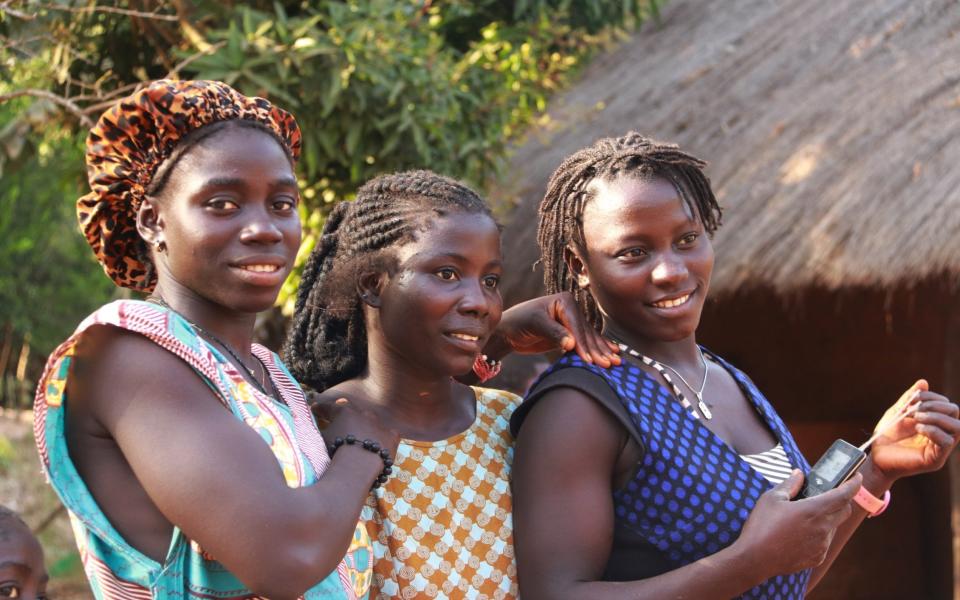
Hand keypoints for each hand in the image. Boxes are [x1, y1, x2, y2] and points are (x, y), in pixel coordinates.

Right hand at [312, 397, 399, 457]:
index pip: (328, 407)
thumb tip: (307, 426)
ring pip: (371, 422)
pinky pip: (387, 435)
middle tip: (339, 413)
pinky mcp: (391, 436)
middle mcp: (363, 413)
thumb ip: (315, 431)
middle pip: (352, 410)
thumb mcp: (319, 440)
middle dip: (345, 412)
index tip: (314, 408)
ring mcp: (379, 424)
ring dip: (365, 426)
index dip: (320, 408)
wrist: (359, 464)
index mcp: (344, 412)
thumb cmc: (335, 451)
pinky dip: (383, 438)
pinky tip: (380, 442)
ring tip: (360, 432)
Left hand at [490, 293, 619, 366]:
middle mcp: (572, 309)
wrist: (509, 330)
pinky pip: (587, 341)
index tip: (589, 360)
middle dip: (597, 350)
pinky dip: (598, 349)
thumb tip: (572, 344)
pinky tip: (613, 352)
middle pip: (587, 333)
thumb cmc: (519, 323)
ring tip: (615, 362)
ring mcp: (573, 321)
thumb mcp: (535, 325)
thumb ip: (554, 333)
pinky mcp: (571, 333)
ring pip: (590, 338)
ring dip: (602, 351)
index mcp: (565, 301)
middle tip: (608, 364)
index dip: (583, 344)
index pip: (577, 326)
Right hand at [735, 470, 859, 577]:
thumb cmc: (761, 526)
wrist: (755, 559)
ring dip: (826, 518)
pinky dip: (818, 534)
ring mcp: (822, 545)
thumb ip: (789, 484)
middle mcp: (823, 528)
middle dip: (841, 500)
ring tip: (803, 517)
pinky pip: (824, 542)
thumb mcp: (772, 498)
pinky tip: (798, 534)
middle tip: (826, 495)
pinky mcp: (817, 557)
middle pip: (844, 510)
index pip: (844, 494)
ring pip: (833, 526)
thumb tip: (799, 474)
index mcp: (814, 510)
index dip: (853, 484)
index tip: (856, 477)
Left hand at [869, 379, 959, 481]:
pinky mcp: (935, 459)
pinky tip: (917, 428)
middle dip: (935, 406)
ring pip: (957, 427)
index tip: (912, 400)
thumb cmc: (886, 436)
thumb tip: (923, 382)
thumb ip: (910, 399)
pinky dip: (933, 430)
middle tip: (915, 409)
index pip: (947, 405)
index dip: (932, 397)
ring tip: (916, 418)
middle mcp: (941, 434)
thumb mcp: (897, 412)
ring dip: (935, 417)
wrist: (875, 457)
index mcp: (935, 423)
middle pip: (954, 413)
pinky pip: (947, 442)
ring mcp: (940, 448)